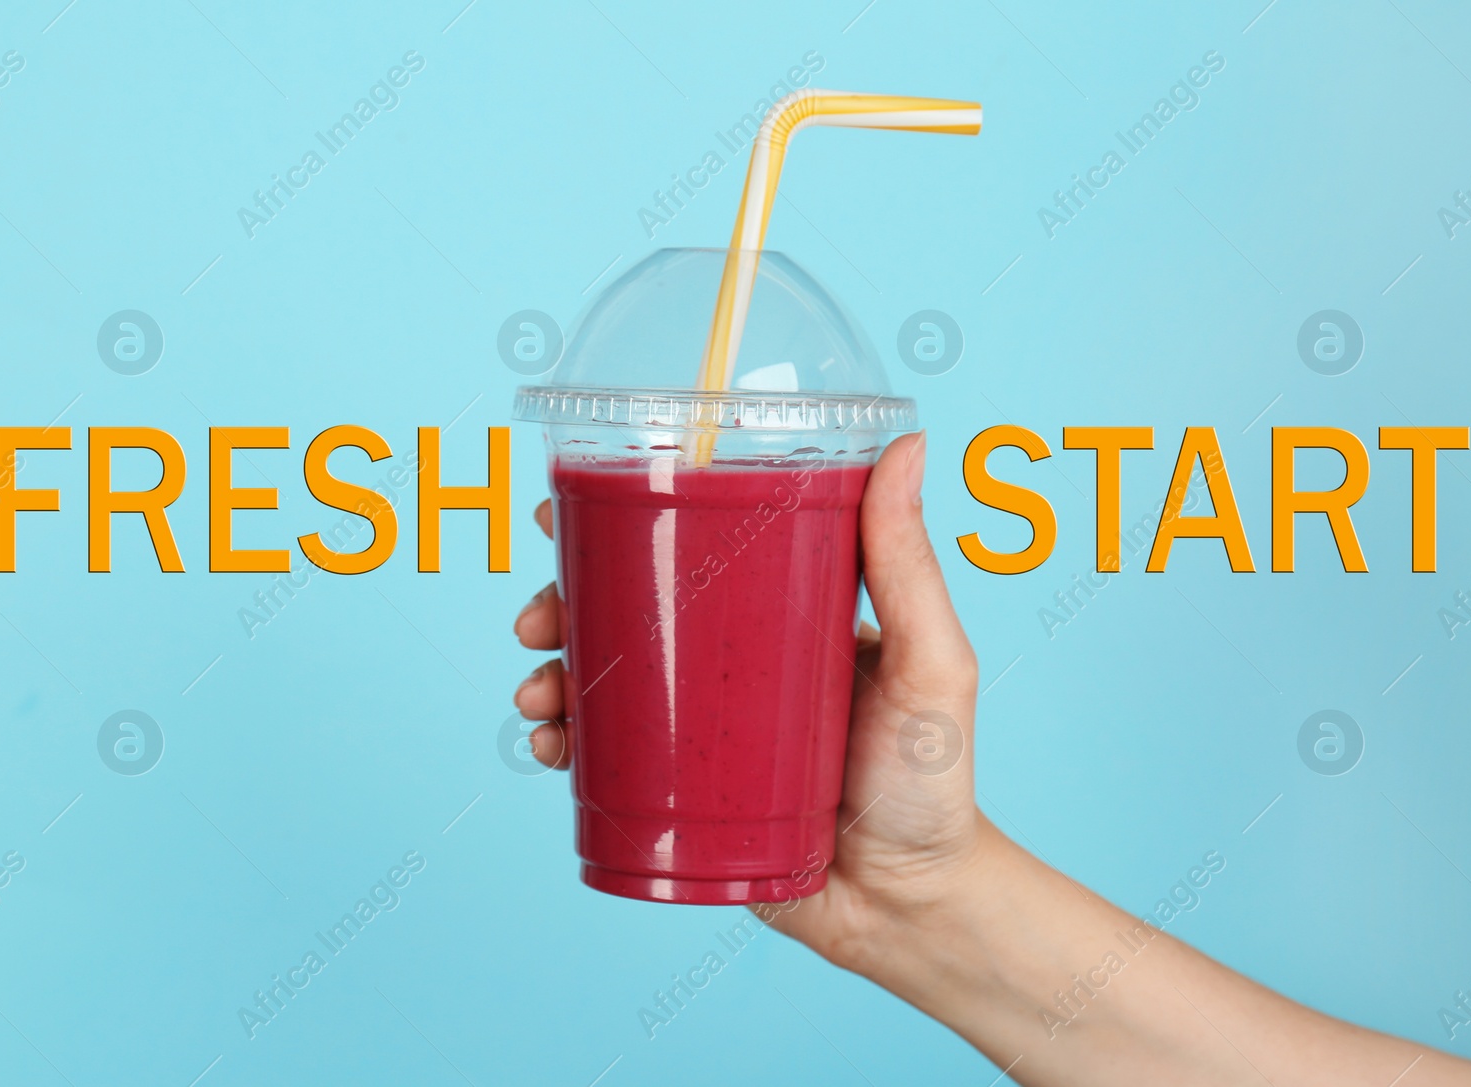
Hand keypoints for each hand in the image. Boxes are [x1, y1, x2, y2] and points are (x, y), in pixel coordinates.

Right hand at [510, 432, 993, 969]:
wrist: (911, 908)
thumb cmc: (934, 781)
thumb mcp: (931, 661)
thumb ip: (909, 564)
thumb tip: (909, 443)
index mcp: (782, 620)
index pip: (696, 554)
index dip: (626, 529)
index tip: (569, 513)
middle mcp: (735, 667)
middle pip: (632, 616)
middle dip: (566, 608)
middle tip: (537, 617)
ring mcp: (704, 732)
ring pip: (608, 686)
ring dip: (554, 675)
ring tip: (539, 692)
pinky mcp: (684, 797)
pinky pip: (610, 761)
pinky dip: (566, 745)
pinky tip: (550, 746)